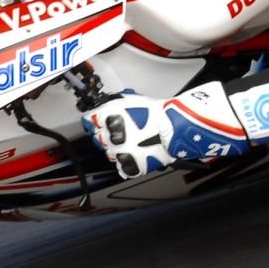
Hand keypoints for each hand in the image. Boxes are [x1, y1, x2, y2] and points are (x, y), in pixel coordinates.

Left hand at [82, 82, 250, 179]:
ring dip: (117, 148)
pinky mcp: (130, 165)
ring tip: (133, 141)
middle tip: (121, 132)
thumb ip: (113, 106)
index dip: (96, 122)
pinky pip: (121, 167)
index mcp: (110, 117)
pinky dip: (127, 162)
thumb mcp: (131, 100)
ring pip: (109, 153)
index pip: (90, 121)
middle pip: (98, 138)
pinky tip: (136, 153)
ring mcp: (120, 152)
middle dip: (107, 135)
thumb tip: (101, 111)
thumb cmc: (160, 112)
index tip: (99, 123)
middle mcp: (112, 135)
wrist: (178, 128)